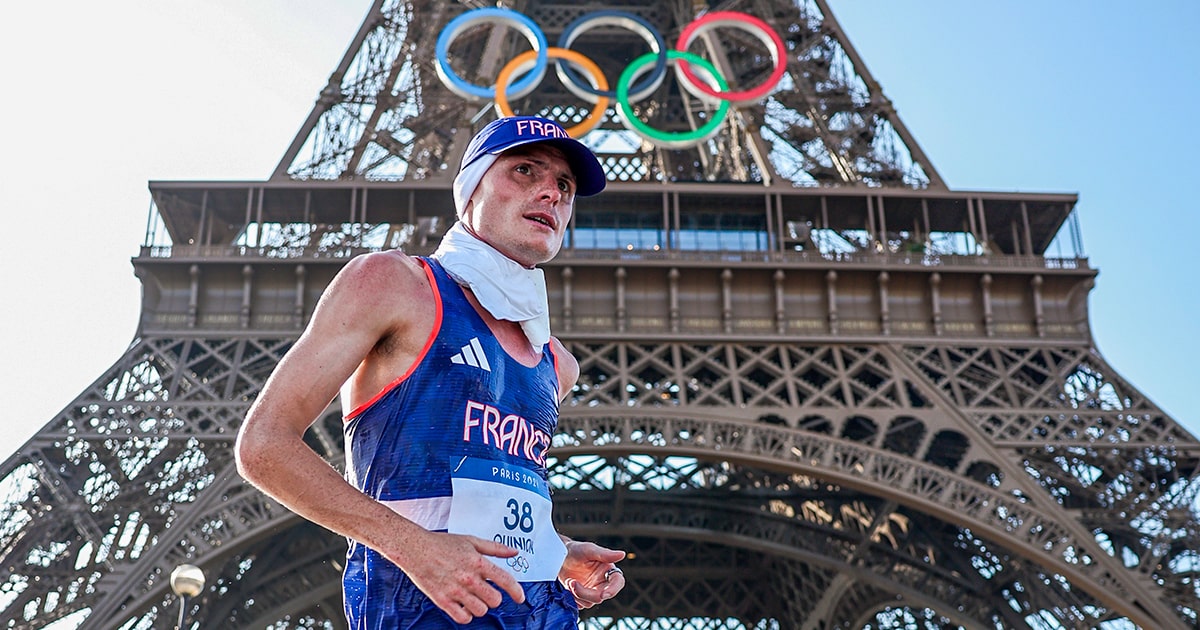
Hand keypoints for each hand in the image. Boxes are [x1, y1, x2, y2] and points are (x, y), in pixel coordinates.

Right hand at [395, 530, 525, 623]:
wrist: (415, 549)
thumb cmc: (442, 544)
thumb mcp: (471, 540)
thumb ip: (495, 548)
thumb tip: (514, 552)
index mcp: (478, 562)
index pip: (505, 580)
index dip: (516, 591)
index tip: (520, 598)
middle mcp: (469, 578)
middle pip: (495, 600)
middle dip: (494, 598)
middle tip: (487, 592)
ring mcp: (456, 591)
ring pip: (481, 610)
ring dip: (480, 606)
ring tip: (473, 597)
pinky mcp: (443, 601)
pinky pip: (463, 618)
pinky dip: (466, 615)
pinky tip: (463, 605)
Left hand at [558, 540, 626, 607]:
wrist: (559, 557)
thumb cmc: (575, 550)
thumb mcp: (589, 550)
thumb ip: (605, 554)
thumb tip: (622, 554)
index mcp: (608, 570)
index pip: (617, 582)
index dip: (613, 590)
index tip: (604, 595)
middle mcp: (602, 582)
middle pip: (601, 596)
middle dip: (586, 593)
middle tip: (572, 583)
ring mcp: (592, 591)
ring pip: (590, 602)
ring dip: (577, 594)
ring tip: (569, 581)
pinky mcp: (582, 597)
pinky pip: (580, 605)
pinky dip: (573, 598)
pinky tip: (568, 586)